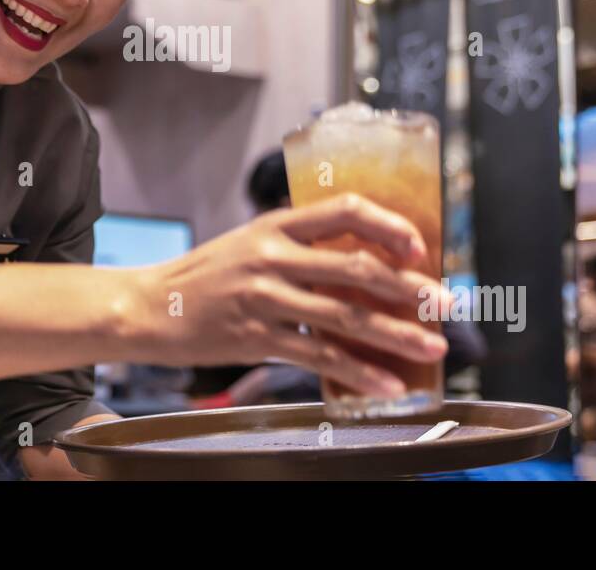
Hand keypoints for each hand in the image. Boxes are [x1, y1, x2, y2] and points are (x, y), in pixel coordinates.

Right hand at [127, 192, 450, 399]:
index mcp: (274, 224)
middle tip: (447, 304)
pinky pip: (319, 357)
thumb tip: (359, 255)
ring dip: (397, 334)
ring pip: (345, 316)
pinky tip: (386, 386)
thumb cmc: (205, 276)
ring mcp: (264, 298)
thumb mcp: (248, 242)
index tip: (419, 247)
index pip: (344, 209)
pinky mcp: (256, 338)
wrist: (148, 307)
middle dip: (411, 288)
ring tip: (432, 347)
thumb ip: (296, 244)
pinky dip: (358, 374)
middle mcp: (272, 256)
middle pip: (356, 267)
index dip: (388, 225)